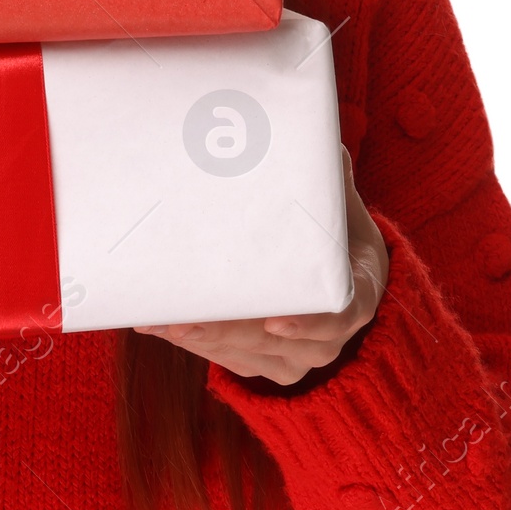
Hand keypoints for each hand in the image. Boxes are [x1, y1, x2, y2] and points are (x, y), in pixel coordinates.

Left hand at [134, 148, 388, 387]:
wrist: (340, 274)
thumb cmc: (337, 233)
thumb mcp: (342, 207)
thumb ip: (330, 181)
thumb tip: (326, 146)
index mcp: (356, 294)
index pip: (337, 316)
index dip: (307, 323)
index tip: (273, 320)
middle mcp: (327, 337)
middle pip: (274, 341)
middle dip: (226, 331)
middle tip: (183, 319)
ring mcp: (295, 357)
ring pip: (243, 354)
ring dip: (199, 338)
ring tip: (157, 319)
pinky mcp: (263, 363)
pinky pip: (225, 358)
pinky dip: (192, 341)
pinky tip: (155, 323)